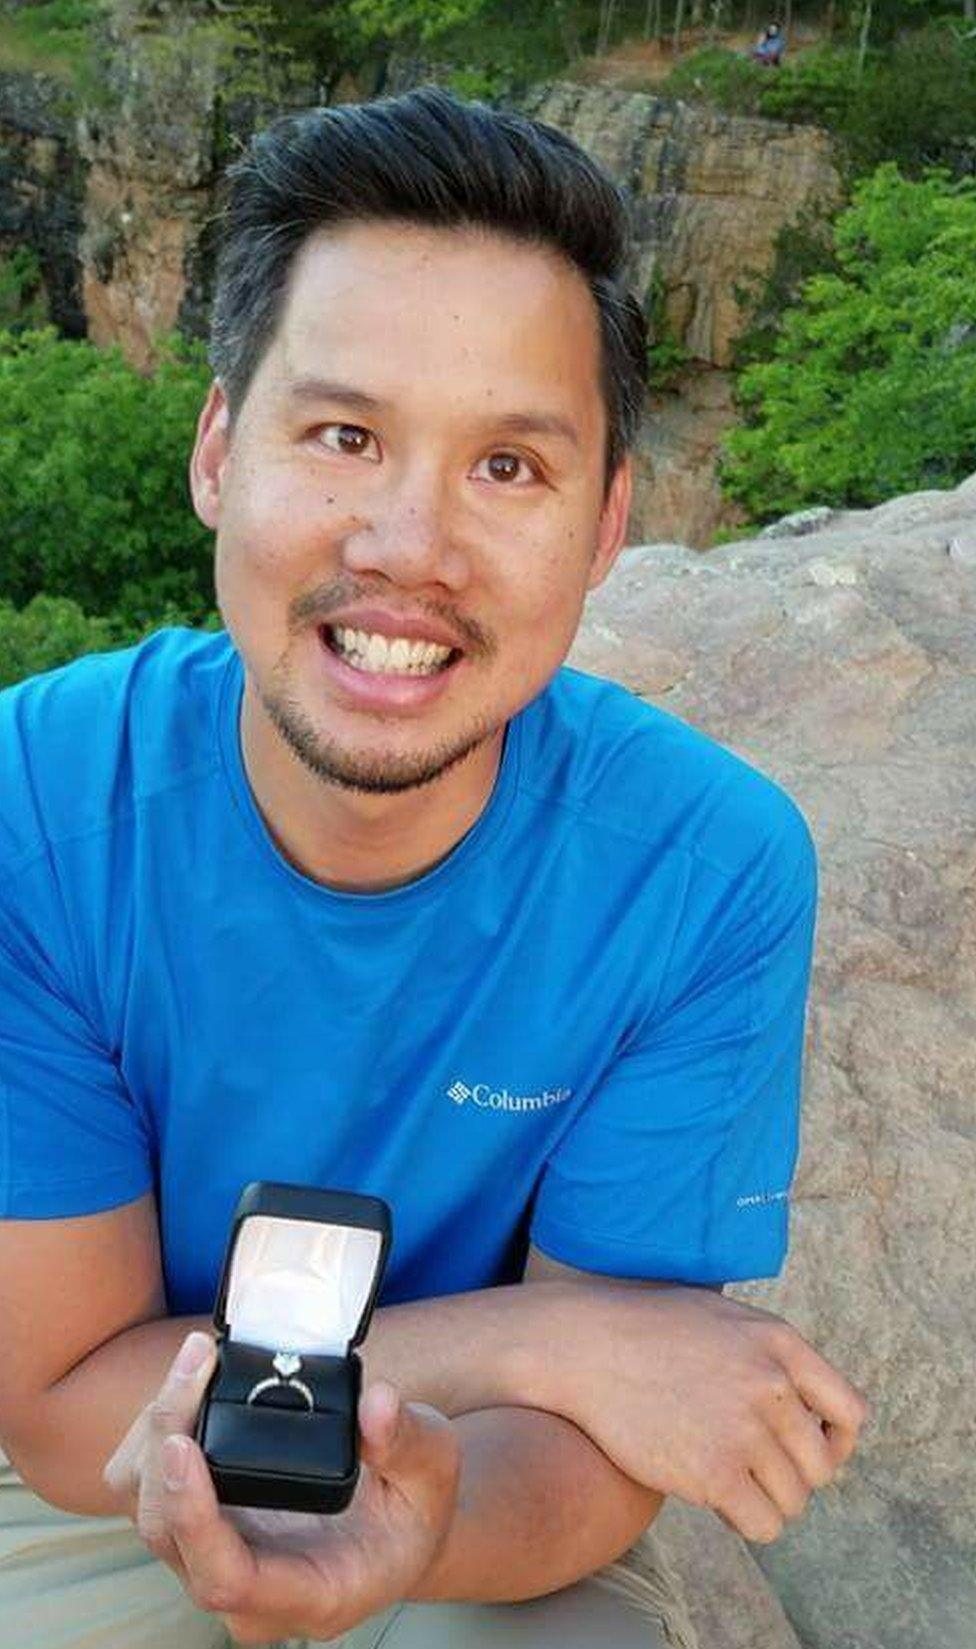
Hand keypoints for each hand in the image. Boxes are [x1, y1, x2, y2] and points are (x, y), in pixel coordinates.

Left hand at [105, 1332, 459, 1643]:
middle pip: (168, 1537)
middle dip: (167, 1444)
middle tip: (196, 1366)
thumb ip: (408, 1441)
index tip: (183, 1445)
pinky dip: (153, 1435)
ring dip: (155, 1433)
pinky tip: (185, 1387)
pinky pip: (146, 1492)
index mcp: (312, 1593)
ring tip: (195, 1363)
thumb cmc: (412, 1507)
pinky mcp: (197, 1530)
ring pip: (146, 1512)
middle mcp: (250, 1595)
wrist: (392, 1527)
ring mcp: (215, 1564)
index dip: (193, 1519)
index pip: (226, 1580)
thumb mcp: (433, 1469)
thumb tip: (378, 1404)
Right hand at [555, 1285, 867, 1543]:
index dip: (835, 1441)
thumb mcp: (722, 1318)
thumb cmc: (646, 1332)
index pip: (851, 1412)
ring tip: (727, 1478)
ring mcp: (744, 1429)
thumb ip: (769, 1355)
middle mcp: (771, 1384)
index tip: (804, 1449)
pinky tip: (715, 1498)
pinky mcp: (713, 1472)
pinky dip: (745, 1521)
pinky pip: (764, 1525)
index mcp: (779, 1343)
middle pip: (821, 1467)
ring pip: (794, 1501)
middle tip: (751, 1468)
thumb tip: (804, 1404)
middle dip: (791, 1475)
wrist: (584, 1347)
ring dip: (765, 1499)